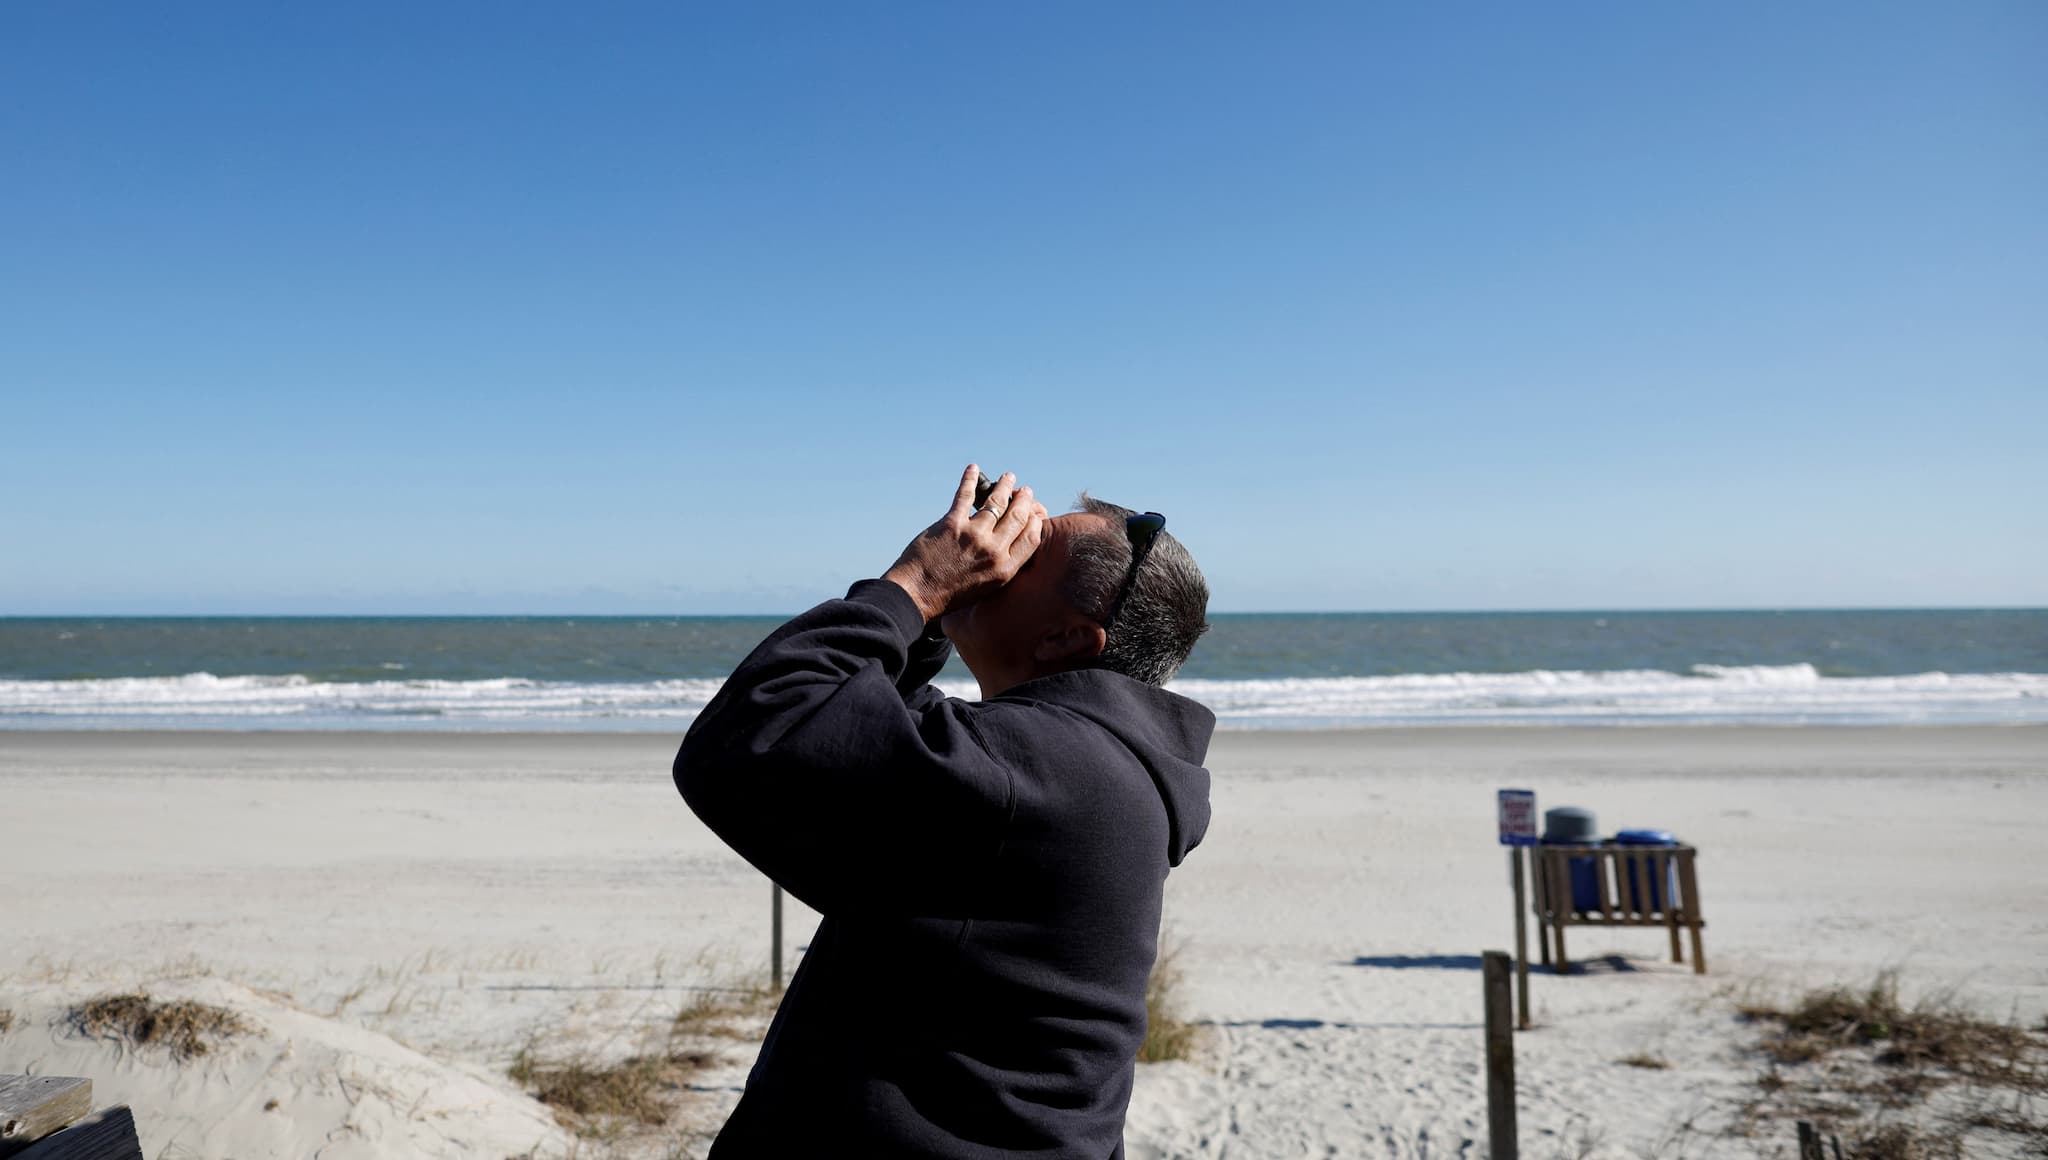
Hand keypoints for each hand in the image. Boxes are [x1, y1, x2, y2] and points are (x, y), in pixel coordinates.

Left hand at [883, 465, 1048, 621]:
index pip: (1032, 536)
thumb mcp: (986, 587)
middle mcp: (993, 551)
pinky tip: (973, 468)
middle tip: (1025, 490)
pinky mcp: (951, 524)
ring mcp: (973, 535)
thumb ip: (1000, 565)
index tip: (1034, 510)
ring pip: (997, 501)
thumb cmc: (949, 594)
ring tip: (1008, 477)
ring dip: (1004, 485)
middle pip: (1018, 516)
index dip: (1035, 519)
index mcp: (1005, 569)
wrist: (917, 595)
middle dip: (1024, 499)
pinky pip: (966, 494)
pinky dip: (970, 478)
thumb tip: (1008, 541)